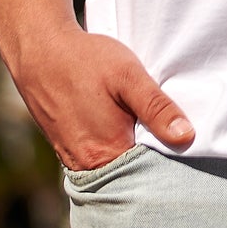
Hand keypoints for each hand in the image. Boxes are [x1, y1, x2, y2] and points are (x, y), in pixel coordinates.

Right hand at [2, 21, 193, 171]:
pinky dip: (113, 151)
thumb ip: (156, 107)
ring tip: (150, 138)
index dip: (170, 167)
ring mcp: (72, 158)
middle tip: (173, 144)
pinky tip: (123, 132)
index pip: (147, 177)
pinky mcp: (65, 148)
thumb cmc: (85, 60)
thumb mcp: (128, 76)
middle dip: (151, 165)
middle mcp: (87, 164)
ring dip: (131, 157)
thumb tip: (186, 137)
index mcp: (106, 153)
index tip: (188, 154)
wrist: (39, 50)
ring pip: (113, 168)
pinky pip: (97, 159)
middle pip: (130, 177)